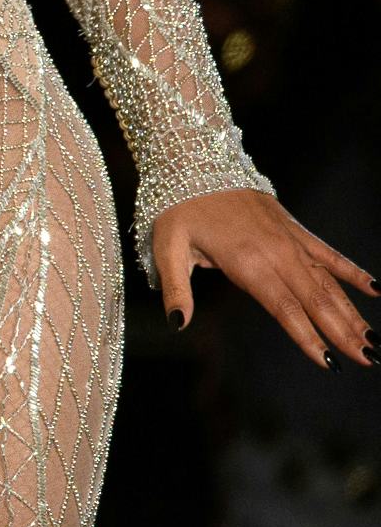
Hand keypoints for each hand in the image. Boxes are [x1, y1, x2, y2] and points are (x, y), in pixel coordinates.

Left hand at [154, 189, 374, 365]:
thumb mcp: (166, 248)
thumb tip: (177, 324)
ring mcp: (290, 240)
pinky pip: (329, 254)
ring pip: (328, 283)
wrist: (197, 163)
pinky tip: (376, 289)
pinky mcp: (295, 229)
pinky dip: (352, 271)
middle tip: (369, 360)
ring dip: (352, 312)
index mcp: (247, 262)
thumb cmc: (179, 209)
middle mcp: (277, 253)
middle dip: (343, 332)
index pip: (284, 308)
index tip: (328, 362)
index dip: (308, 337)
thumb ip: (176, 289)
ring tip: (374, 341)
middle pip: (316, 300)